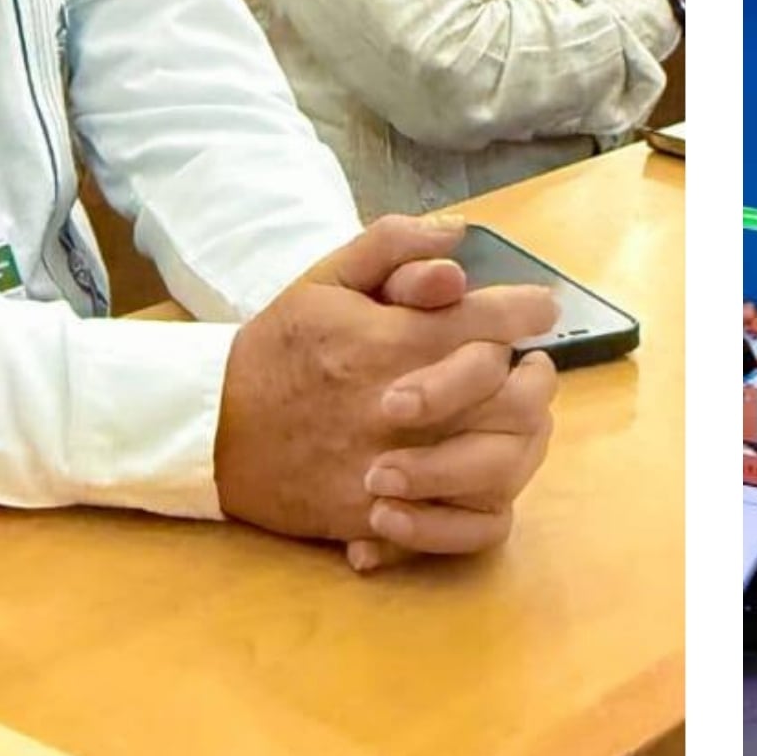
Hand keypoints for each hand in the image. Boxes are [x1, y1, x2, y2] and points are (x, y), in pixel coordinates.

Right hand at [212, 218, 561, 566]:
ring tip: (515, 415)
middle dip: (534, 373)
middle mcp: (401, 408)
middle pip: (511, 396)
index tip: (541, 306)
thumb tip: (456, 234)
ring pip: (503, 462)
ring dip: (523, 434)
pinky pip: (469, 521)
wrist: (216, 431)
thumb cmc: (281, 348)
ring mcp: (395, 470)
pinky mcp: (386, 518)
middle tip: (531, 363)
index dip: (528, 310)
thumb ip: (391, 245)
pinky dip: (492, 497)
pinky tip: (486, 470)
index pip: (491, 324)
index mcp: (389, 343)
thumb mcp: (324, 278)